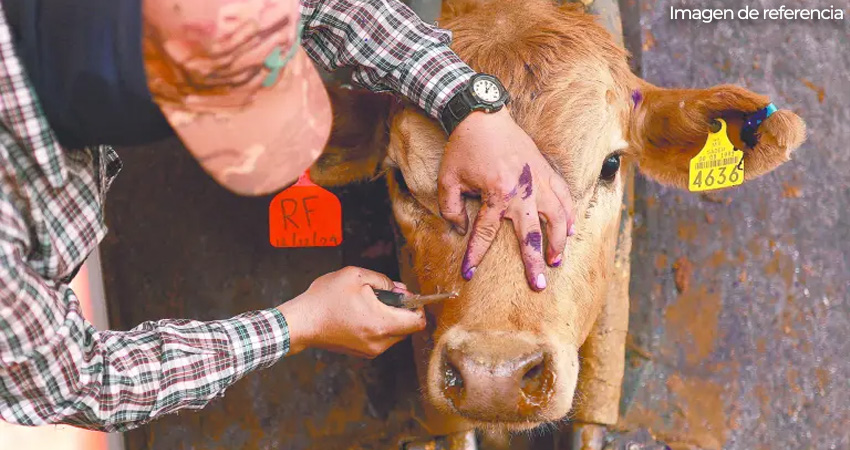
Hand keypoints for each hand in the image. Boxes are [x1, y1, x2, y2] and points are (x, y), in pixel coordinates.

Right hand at [277, 267, 425, 357]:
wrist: (301, 322)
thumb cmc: (325, 298)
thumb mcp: (355, 276)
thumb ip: (383, 281)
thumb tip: (400, 290)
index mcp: (381, 323)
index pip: (418, 322)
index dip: (417, 306)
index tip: (406, 295)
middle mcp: (380, 342)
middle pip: (408, 328)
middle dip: (402, 310)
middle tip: (384, 294)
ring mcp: (371, 350)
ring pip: (395, 334)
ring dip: (390, 318)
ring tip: (368, 303)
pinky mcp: (362, 353)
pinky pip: (381, 339)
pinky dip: (379, 326)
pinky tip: (361, 313)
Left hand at [438, 109, 574, 290]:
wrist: (481, 114)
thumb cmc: (463, 147)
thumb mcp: (448, 179)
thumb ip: (452, 208)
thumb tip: (461, 230)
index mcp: (496, 194)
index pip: (486, 234)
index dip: (475, 255)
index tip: (468, 273)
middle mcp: (522, 190)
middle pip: (531, 235)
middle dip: (534, 262)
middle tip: (538, 284)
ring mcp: (537, 180)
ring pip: (556, 217)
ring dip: (558, 242)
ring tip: (557, 262)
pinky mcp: (545, 169)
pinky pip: (564, 195)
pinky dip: (569, 214)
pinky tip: (571, 230)